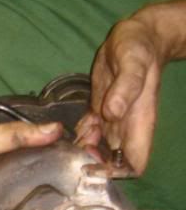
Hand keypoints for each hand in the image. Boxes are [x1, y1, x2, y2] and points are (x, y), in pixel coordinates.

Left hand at [77, 12, 168, 173]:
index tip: (93, 167)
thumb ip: (125, 87)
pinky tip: (72, 126)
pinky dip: (79, 134)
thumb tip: (112, 113)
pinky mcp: (100, 110)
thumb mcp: (132, 63)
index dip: (116, 173)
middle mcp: (126, 126)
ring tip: (71, 137)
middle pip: (112, 162)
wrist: (136, 36)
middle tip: (73, 151)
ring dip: (82, 148)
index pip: (135, 164)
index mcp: (139, 122)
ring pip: (98, 149)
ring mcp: (113, 120)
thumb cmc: (139, 48)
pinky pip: (88, 132)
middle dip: (92, 163)